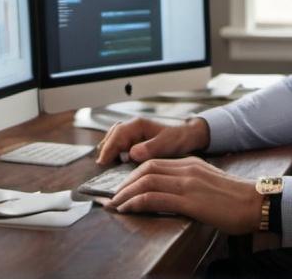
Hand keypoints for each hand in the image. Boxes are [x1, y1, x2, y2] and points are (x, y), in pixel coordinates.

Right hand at [95, 117, 209, 164]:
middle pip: (112, 137)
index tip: (102, 162)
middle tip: (102, 167)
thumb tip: (132, 154)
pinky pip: (120, 146)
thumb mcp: (167, 143)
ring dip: (109, 152)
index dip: (108, 148)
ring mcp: (133, 134)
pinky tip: (117, 164)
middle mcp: (133, 128)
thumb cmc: (179, 137)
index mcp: (138, 125)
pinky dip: (116, 154)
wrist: (189, 136)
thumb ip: (151, 147)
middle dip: (106, 151)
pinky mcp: (134, 142)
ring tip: (107, 166)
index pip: (117, 134)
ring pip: (114, 141)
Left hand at [105, 156, 261, 235]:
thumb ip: (191, 184)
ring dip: (125, 193)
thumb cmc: (237, 200)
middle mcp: (187, 169)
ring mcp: (188, 183)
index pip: (154, 163)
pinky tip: (128, 209)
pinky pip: (154, 197)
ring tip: (114, 205)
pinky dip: (136, 202)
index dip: (134, 174)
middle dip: (124, 183)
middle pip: (146, 168)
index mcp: (192, 164)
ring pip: (146, 181)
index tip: (123, 187)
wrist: (257, 203)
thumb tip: (172, 196)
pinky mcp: (190, 200)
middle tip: (112, 197)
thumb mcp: (209, 185)